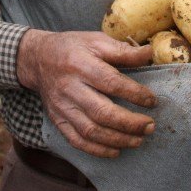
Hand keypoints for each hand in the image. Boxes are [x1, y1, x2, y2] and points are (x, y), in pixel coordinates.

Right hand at [16, 29, 156, 157]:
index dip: (134, 94)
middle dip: (129, 123)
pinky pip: (76, 141)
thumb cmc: (72, 48)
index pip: (110, 82)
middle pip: (101, 112)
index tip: (152, 101)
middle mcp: (69, 87)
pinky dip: (97, 150)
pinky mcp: (57, 119)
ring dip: (118, 139)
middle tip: (150, 126)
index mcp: (80, 64)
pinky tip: (116, 150)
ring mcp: (61, 106)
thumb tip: (149, 53)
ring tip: (139, 140)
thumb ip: (122, 50)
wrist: (38, 59)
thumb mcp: (95, 40)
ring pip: (90, 131)